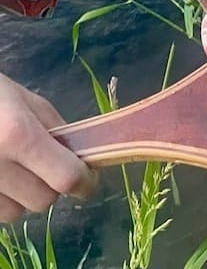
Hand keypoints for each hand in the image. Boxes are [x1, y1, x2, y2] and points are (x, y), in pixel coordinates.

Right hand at [0, 73, 97, 221]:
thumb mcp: (29, 103)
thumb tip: (81, 155)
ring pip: (16, 213)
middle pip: (43, 200)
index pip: (66, 177)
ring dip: (23, 197)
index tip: (88, 180)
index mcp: (19, 136)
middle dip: (52, 186)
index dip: (84, 182)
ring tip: (15, 170)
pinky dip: (2, 200)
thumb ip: (57, 130)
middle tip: (47, 167)